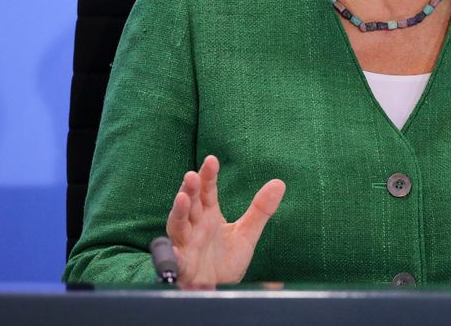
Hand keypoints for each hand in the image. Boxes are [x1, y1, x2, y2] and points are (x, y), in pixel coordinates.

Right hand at [165, 155, 285, 287]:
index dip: (208, 176)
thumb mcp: (247, 233)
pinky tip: (173, 251)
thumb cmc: (226, 260)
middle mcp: (194, 226)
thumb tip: (279, 183)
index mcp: (208, 215)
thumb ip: (260, 209)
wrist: (219, 291)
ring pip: (179, 225)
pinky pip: (175, 260)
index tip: (212, 160)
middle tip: (193, 175)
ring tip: (182, 198)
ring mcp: (186, 245)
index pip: (207, 191)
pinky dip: (171, 256)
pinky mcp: (183, 266)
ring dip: (178, 212)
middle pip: (190, 204)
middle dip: (191, 189)